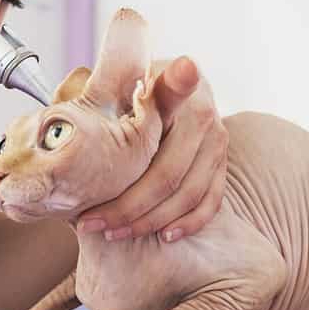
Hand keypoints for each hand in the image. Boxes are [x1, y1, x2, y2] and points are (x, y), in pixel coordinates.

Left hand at [77, 56, 227, 242]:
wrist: (174, 75)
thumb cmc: (136, 79)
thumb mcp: (121, 74)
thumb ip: (108, 86)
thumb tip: (86, 103)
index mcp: (179, 97)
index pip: (154, 146)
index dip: (125, 188)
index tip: (89, 212)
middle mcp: (205, 118)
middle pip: (167, 178)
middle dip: (126, 210)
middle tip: (90, 224)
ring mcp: (217, 143)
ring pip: (188, 196)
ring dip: (151, 221)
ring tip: (115, 232)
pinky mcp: (222, 162)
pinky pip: (211, 201)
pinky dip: (189, 222)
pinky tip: (164, 235)